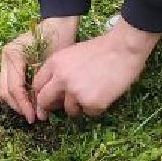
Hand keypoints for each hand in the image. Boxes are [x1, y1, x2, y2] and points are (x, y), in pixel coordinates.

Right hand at [0, 17, 78, 121]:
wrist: (60, 22)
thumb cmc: (58, 40)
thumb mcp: (51, 66)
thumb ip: (42, 87)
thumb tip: (39, 111)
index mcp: (13, 56)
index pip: (15, 88)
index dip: (24, 105)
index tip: (35, 117)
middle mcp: (5, 57)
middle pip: (5, 91)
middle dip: (19, 106)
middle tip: (33, 118)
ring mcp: (5, 58)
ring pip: (5, 88)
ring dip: (17, 102)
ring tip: (32, 111)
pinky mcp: (10, 61)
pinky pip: (10, 82)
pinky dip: (18, 93)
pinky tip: (30, 101)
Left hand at [29, 21, 161, 120]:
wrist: (124, 48)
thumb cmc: (102, 48)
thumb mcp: (73, 53)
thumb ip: (60, 70)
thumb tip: (55, 92)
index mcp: (54, 63)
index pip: (37, 85)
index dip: (42, 93)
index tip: (48, 99)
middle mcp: (61, 79)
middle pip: (45, 101)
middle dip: (52, 106)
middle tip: (62, 106)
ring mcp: (75, 92)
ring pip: (69, 110)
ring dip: (80, 105)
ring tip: (96, 90)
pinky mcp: (91, 103)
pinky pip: (90, 112)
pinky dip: (97, 106)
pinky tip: (106, 92)